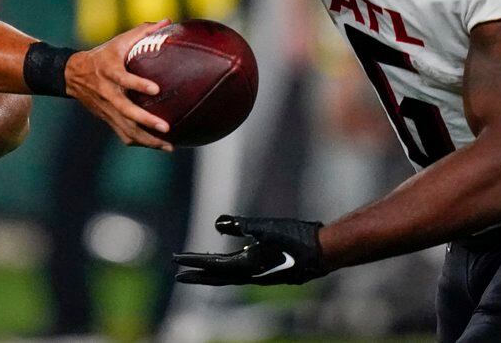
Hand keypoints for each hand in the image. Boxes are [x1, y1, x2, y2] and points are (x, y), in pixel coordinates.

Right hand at [65, 21, 173, 151]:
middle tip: (166, 126)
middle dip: (145, 120)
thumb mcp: (118, 40)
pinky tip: (157, 145)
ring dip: (146, 139)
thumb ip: (143, 31)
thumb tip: (168, 20)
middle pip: (125, 110)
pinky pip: (123, 134)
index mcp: (109, 71)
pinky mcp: (107, 118)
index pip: (123, 79)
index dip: (138, 84)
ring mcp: (107, 109)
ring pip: (126, 128)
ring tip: (168, 145)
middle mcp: (107, 93)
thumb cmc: (102, 55)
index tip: (156, 89)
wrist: (73, 75)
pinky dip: (140, 142)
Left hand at [174, 215, 327, 285]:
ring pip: (230, 277)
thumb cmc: (297, 238)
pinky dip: (229, 271)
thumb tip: (218, 224)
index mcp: (248, 267)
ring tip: (199, 270)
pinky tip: (232, 264)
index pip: (213, 265)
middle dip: (198, 275)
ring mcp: (262, 276)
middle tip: (178, 274)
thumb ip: (242, 225)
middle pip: (218, 277)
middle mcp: (252, 276)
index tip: (175, 260)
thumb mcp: (267, 227)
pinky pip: (242, 273)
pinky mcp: (270, 272)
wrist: (325, 251)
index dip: (194, 261)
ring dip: (213, 274)